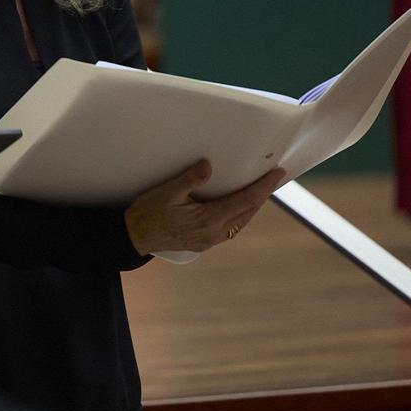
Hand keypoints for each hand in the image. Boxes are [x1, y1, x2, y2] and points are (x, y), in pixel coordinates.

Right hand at [124, 160, 286, 254]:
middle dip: (263, 195)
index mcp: (208, 219)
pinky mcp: (203, 243)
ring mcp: (209, 240)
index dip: (263, 186)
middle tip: (274, 179)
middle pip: (248, 212)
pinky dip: (240, 215)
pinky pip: (230, 229)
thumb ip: (189, 179)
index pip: (245, 200)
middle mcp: (213, 233)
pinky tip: (238, 208)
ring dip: (252, 206)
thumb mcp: (167, 192)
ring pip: (241, 222)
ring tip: (261, 191)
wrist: (133, 237)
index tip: (277, 174)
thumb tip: (208, 166)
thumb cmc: (147, 213)